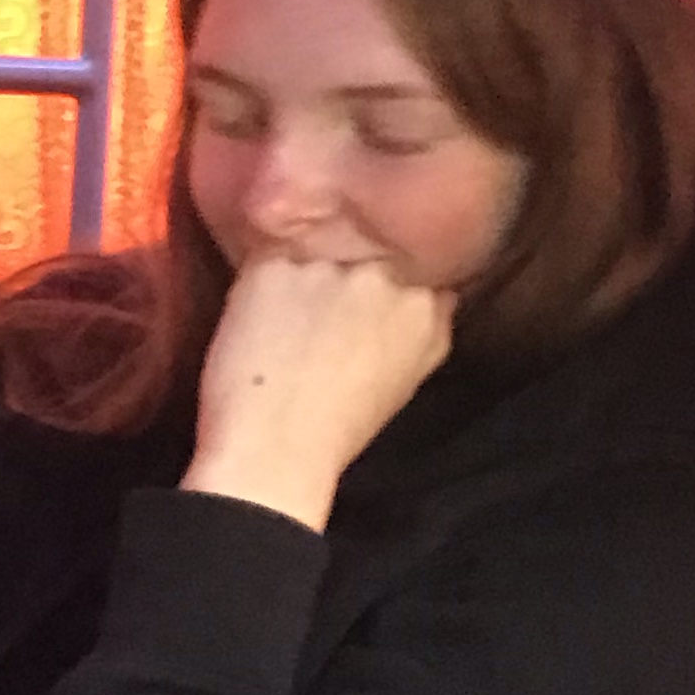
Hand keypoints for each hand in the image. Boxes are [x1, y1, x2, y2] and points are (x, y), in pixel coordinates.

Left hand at [182, 253, 453, 532]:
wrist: (275, 450)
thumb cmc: (340, 428)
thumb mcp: (410, 379)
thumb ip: (429, 326)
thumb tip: (439, 293)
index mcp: (425, 305)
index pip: (415, 262)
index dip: (385, 276)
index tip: (362, 298)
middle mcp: (382, 275)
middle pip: (365, 247)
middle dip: (345, 266)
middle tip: (319, 304)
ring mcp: (328, 265)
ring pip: (316, 244)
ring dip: (303, 268)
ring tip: (284, 311)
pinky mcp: (274, 264)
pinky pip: (269, 252)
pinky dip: (262, 278)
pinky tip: (256, 313)